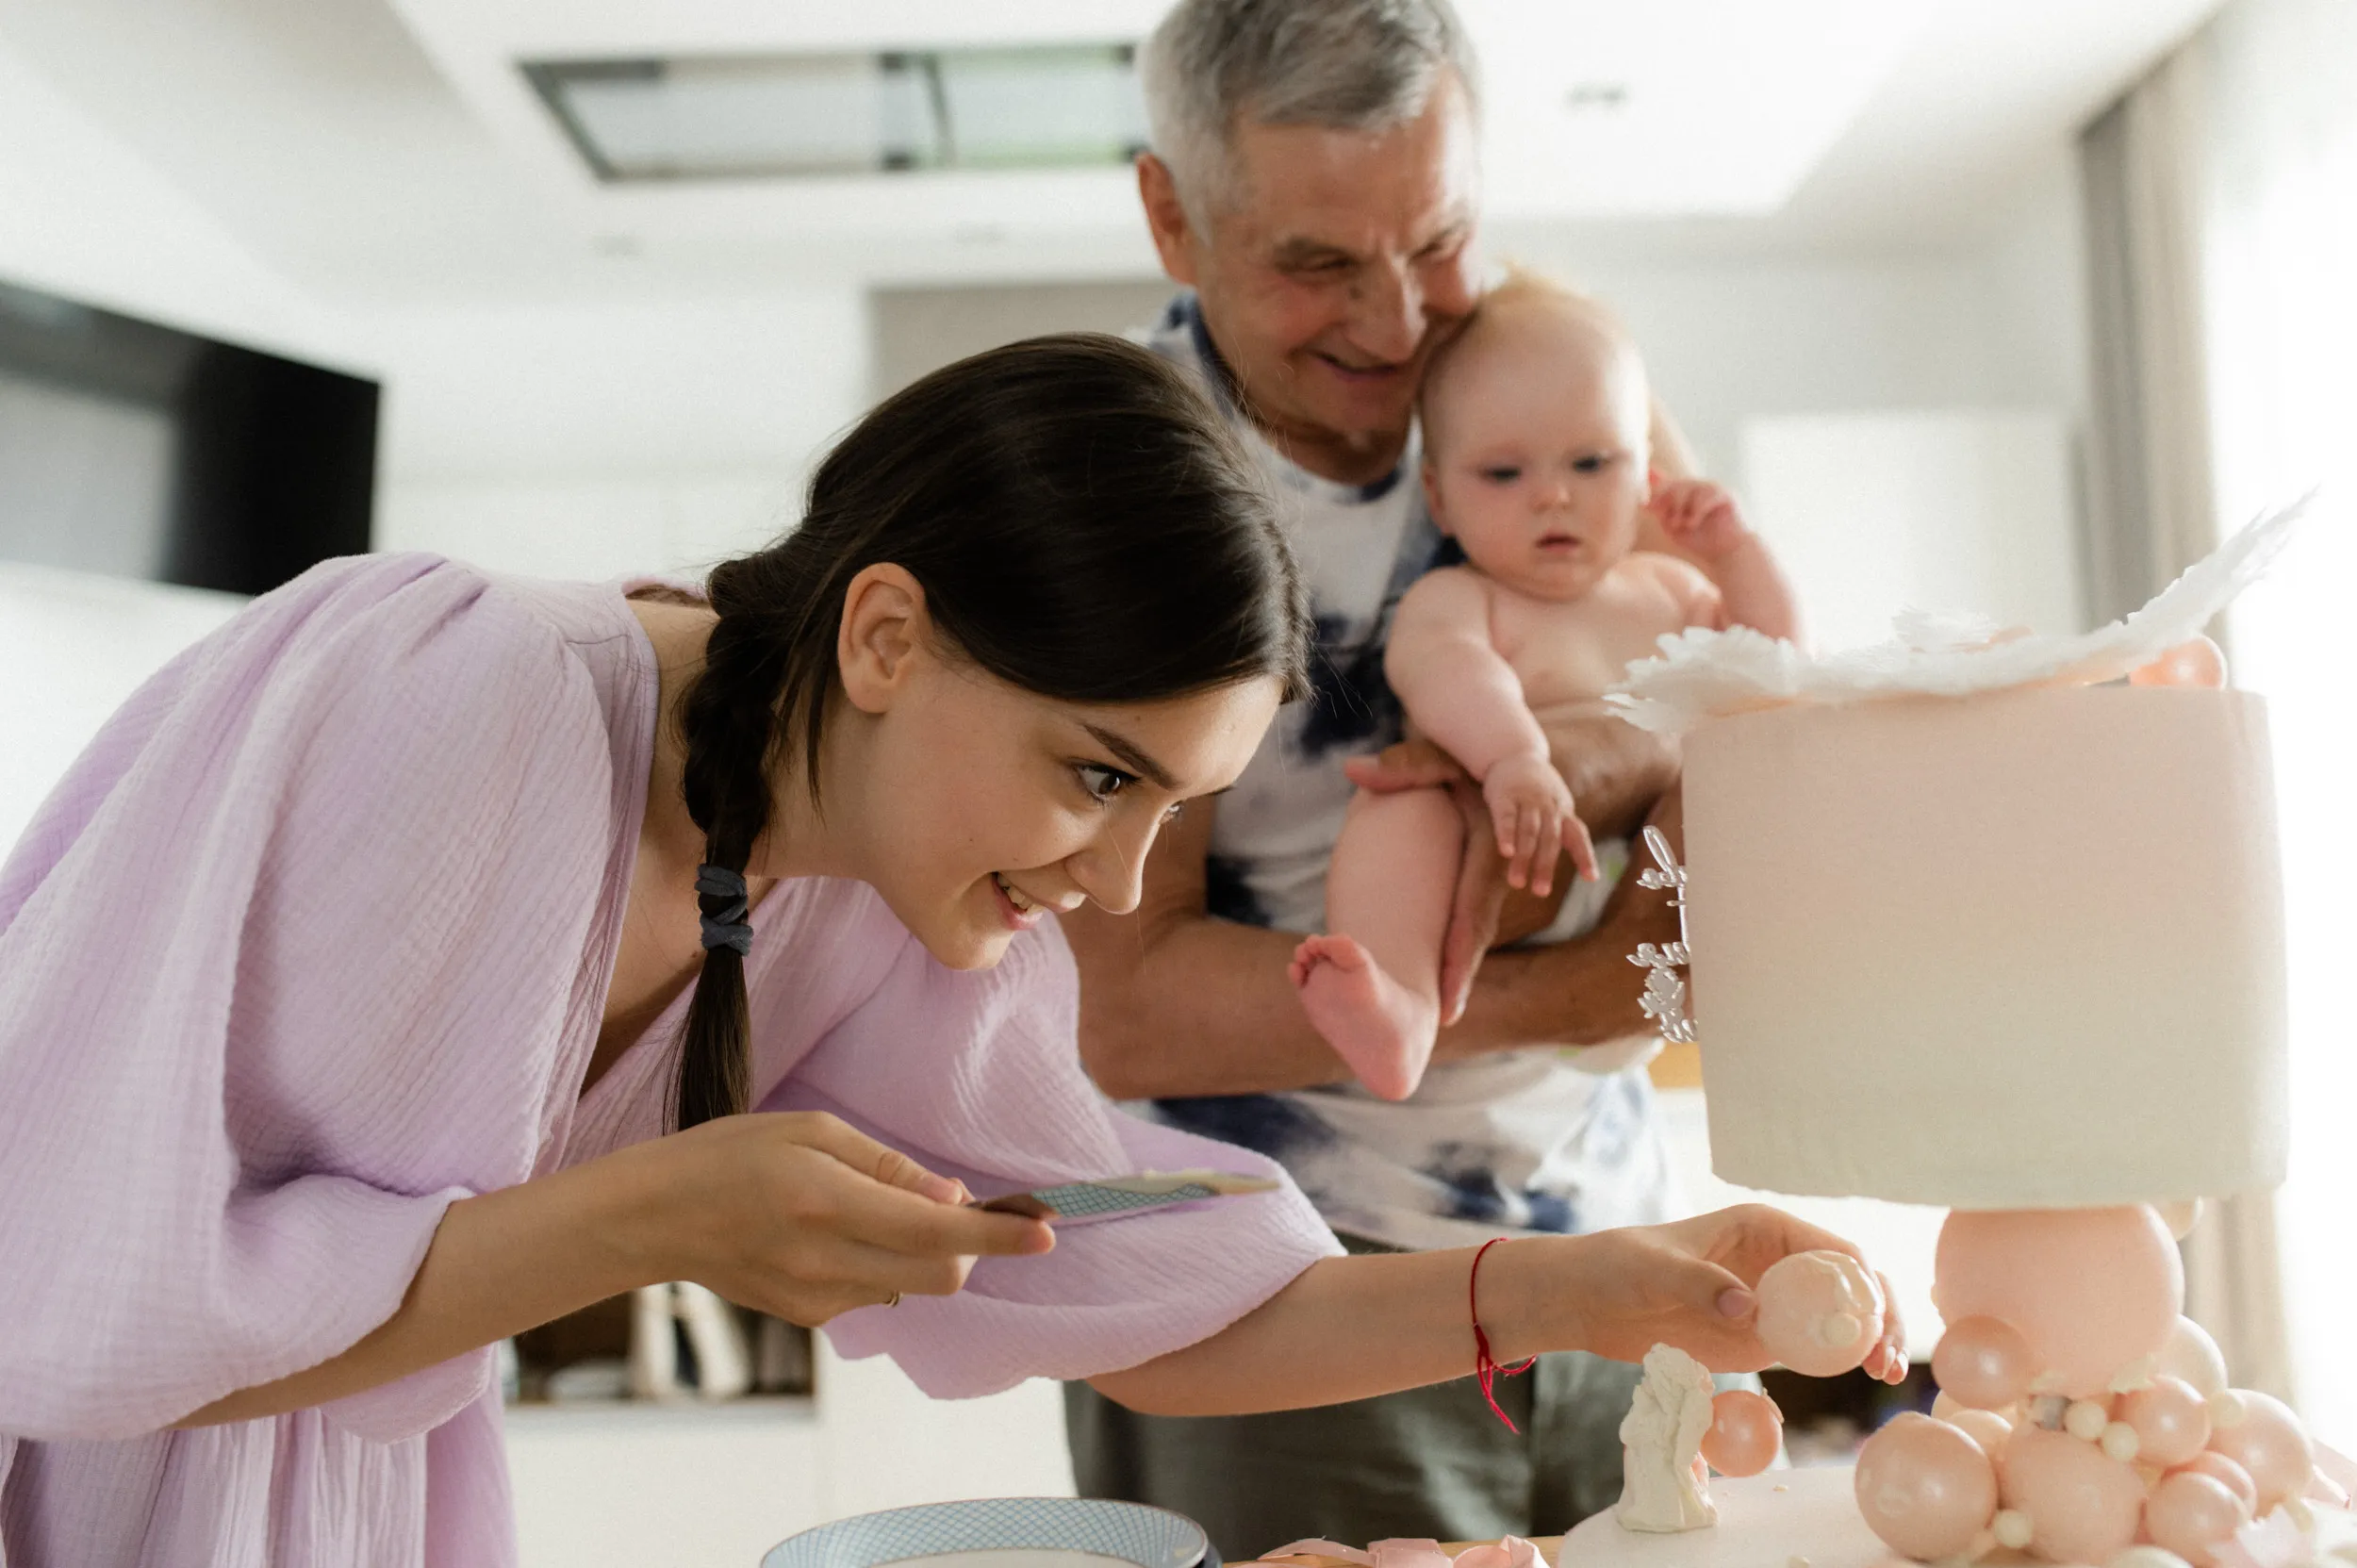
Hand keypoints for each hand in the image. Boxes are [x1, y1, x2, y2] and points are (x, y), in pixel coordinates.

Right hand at [653, 1111, 1053, 1324]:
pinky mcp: (807, 1316)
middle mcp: (827, 1261)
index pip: (938, 1235)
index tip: (1047, 1233)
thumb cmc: (731, 1156)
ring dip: (923, 1254)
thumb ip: (889, 1167)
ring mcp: (816, 1298)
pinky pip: (874, 1292)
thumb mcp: (810, 1131)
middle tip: (966, 1209)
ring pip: (910, 1286)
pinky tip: (839, 1231)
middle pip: (941, 1278)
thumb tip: (954, 1199)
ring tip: (879, 1208)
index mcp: (829, 1203)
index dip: (1000, 1236)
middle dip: (972, 1250)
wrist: (654, 1218)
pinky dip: (883, 1263)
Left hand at [1344, 740, 1501, 1024]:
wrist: (1492, 761)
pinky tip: (1439, 982)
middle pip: (1475, 932)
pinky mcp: (1477, 883)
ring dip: (1459, 972)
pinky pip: (1468, 923)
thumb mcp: (1432, 757)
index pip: (1471, 908)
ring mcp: (1487, 881)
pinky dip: (1457, 954)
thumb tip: (1351, 768)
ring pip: (1474, 933)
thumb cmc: (1456, 761)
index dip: (1461, 950)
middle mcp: (1491, 873)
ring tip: (1443, 1015)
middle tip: (1445, 1019)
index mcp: (1483, 851)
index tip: (1450, 986)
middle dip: (1460, 976)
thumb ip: (1397, 765)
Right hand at [1481, 752, 1596, 897]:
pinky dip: (1506, 835)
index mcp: (1564, 811)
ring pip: (1528, 832)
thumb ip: (1564, 830)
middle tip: (1540, 892)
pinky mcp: (1505, 796)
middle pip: (1549, 840)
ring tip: (1517, 882)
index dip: (1585, 856)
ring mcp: (1527, 800)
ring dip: (1523, 858)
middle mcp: (1549, 807)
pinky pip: (1506, 817)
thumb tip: (1583, 865)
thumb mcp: (1558, 805)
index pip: (1578, 835)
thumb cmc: (1538, 789)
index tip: (1591, 878)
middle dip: (1544, 866)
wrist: (1515, 754)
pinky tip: (1505, 852)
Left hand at [1558, 1205, 1908, 1381]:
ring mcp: (1776, 1300)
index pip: (1832, 1249)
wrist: (1590, 1301)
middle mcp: (1780, 1261)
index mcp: (1764, 1227)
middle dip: (1879, 1314)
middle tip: (1888, 1357)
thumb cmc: (1619, 1266)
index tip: (1874, 1318)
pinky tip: (1860, 1377)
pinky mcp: (1764, 1335)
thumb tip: (1750, 1307)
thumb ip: (1701, 1284)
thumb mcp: (1655, 1270)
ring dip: (1871, 1340)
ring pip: (1841, 1317)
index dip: (1863, 1282)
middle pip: (1850, 1284)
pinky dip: (1842, 1359)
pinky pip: (1815, 1345)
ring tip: (1886, 1373)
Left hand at [1646, 478, 1751, 562]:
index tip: (1647, 469)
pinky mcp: (1726, 494)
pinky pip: (1706, 495)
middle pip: (1675, 483)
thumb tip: (1644, 503)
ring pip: (1689, 487)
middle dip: (1667, 500)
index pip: (1668, 482)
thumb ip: (1661, 513)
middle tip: (1669, 522)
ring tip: (1684, 525)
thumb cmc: (1700, 541)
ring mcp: (1712, 489)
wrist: (1726, 553)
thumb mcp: (1673, 527)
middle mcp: (1698, 488)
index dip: (1655, 475)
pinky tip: (1694, 523)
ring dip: (1681, 507)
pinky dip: (1697, 510)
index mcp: (1685, 495)